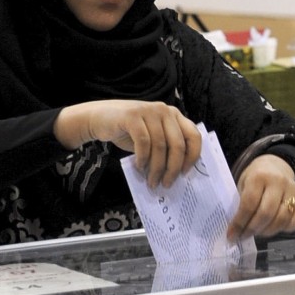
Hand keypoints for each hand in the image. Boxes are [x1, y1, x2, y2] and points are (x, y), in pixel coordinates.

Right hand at [54, 100, 201, 187]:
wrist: (99, 118)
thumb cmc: (129, 131)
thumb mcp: (153, 137)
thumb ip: (167, 147)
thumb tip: (178, 172)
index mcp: (175, 115)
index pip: (194, 136)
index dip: (192, 156)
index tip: (185, 174)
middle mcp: (165, 110)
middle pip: (177, 144)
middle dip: (173, 169)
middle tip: (166, 184)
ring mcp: (149, 111)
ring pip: (160, 146)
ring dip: (156, 168)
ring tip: (151, 181)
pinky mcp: (132, 116)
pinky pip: (143, 142)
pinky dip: (142, 158)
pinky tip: (139, 167)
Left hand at [227, 154, 294, 240]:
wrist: (275, 166)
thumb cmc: (255, 178)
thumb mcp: (243, 184)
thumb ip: (241, 203)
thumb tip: (236, 229)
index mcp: (259, 176)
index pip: (249, 204)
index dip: (240, 222)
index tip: (232, 235)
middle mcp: (278, 182)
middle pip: (266, 213)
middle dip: (253, 229)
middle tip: (244, 236)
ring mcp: (293, 191)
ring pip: (282, 219)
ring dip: (268, 231)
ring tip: (258, 232)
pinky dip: (285, 228)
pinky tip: (274, 228)